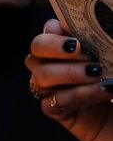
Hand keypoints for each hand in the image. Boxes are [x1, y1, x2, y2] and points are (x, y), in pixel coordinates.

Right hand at [25, 19, 112, 140]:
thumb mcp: (112, 57)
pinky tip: (102, 91)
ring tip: (96, 72)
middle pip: (36, 49)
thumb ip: (100, 41)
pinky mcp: (58, 112)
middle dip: (53, 46)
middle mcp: (57, 65)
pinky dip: (79, 95)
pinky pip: (53, 103)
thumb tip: (90, 27)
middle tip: (79, 48)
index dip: (54, 29)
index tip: (74, 35)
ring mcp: (55, 89)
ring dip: (68, 72)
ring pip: (40, 76)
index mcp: (70, 47)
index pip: (50, 30)